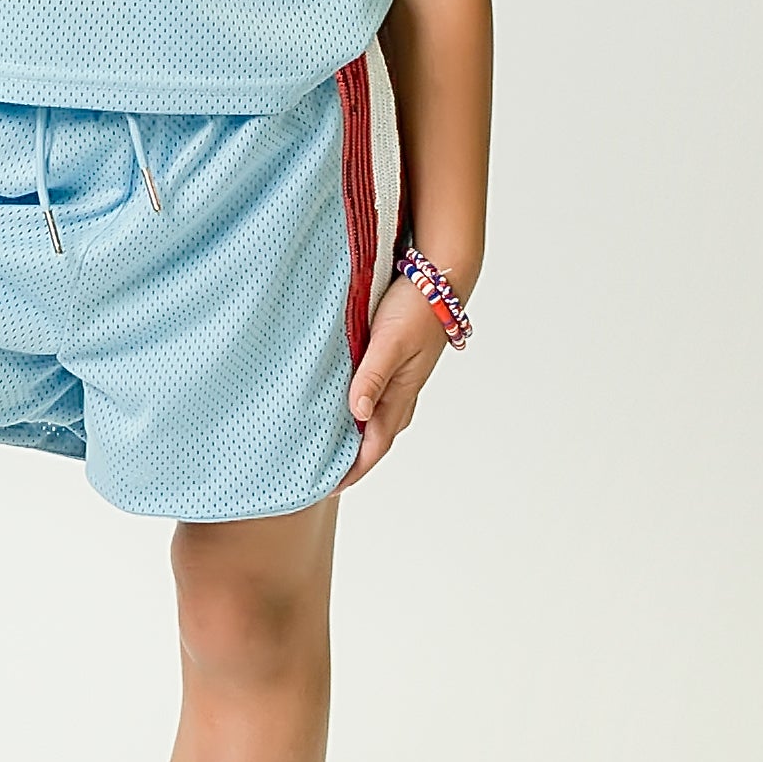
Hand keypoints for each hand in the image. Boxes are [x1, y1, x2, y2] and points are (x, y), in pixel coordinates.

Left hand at [342, 275, 453, 485]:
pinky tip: (342, 402)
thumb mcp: (391, 341)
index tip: (327, 487)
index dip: (352, 470)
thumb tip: (356, 414)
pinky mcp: (395, 360)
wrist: (442, 275)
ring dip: (355, 436)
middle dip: (352, 461)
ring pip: (375, 418)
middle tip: (320, 473)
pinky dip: (357, 408)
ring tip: (326, 445)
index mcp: (401, 394)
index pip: (374, 447)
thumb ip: (372, 377)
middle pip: (375, 439)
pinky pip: (374, 395)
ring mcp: (400, 377)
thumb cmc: (417, 306)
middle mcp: (402, 391)